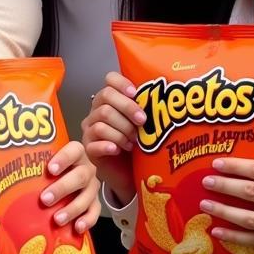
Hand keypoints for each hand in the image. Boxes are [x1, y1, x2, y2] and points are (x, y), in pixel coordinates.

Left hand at [41, 141, 98, 232]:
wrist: (71, 177)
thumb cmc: (51, 170)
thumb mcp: (45, 162)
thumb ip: (32, 164)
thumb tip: (3, 169)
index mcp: (75, 154)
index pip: (73, 151)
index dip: (63, 158)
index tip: (50, 169)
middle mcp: (86, 168)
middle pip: (80, 176)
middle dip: (62, 188)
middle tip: (45, 199)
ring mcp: (92, 187)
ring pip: (87, 196)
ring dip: (72, 209)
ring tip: (57, 219)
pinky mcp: (95, 203)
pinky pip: (94, 212)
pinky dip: (87, 220)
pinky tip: (77, 227)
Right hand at [81, 72, 144, 205]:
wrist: (128, 173)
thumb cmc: (136, 146)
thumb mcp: (143, 126)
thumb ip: (147, 110)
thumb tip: (165, 98)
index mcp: (110, 100)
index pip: (110, 80)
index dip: (122, 83)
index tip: (135, 93)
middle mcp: (97, 111)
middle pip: (105, 97)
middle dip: (128, 108)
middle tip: (143, 122)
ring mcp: (90, 129)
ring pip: (102, 120)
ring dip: (122, 131)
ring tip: (133, 142)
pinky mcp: (88, 148)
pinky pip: (95, 142)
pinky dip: (109, 145)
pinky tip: (119, 149)